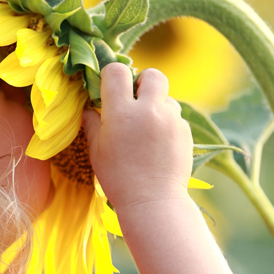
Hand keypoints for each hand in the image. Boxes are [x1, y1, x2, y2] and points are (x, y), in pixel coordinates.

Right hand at [82, 63, 193, 210]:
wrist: (153, 202)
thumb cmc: (118, 178)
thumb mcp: (97, 151)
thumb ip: (92, 124)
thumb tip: (88, 109)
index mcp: (121, 113)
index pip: (117, 72)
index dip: (112, 76)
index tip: (110, 88)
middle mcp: (149, 110)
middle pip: (152, 75)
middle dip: (143, 82)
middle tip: (135, 100)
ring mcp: (171, 120)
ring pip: (166, 97)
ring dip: (157, 105)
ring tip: (147, 129)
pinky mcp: (185, 131)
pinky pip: (175, 117)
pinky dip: (167, 123)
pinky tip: (158, 144)